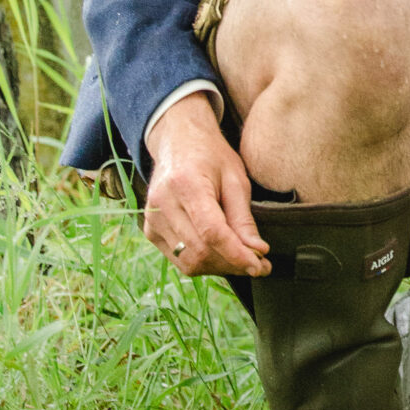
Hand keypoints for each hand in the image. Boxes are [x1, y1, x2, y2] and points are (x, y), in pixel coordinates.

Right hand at [143, 93, 271, 277]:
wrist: (178, 143)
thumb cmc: (211, 156)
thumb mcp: (235, 178)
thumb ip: (243, 217)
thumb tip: (257, 252)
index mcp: (186, 184)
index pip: (211, 232)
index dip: (236, 254)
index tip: (260, 265)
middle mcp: (163, 204)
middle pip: (200, 251)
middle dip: (233, 264)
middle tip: (260, 264)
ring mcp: (152, 219)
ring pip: (189, 261)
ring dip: (220, 267)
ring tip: (243, 260)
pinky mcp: (149, 230)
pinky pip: (178, 259)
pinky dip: (203, 262)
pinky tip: (220, 253)